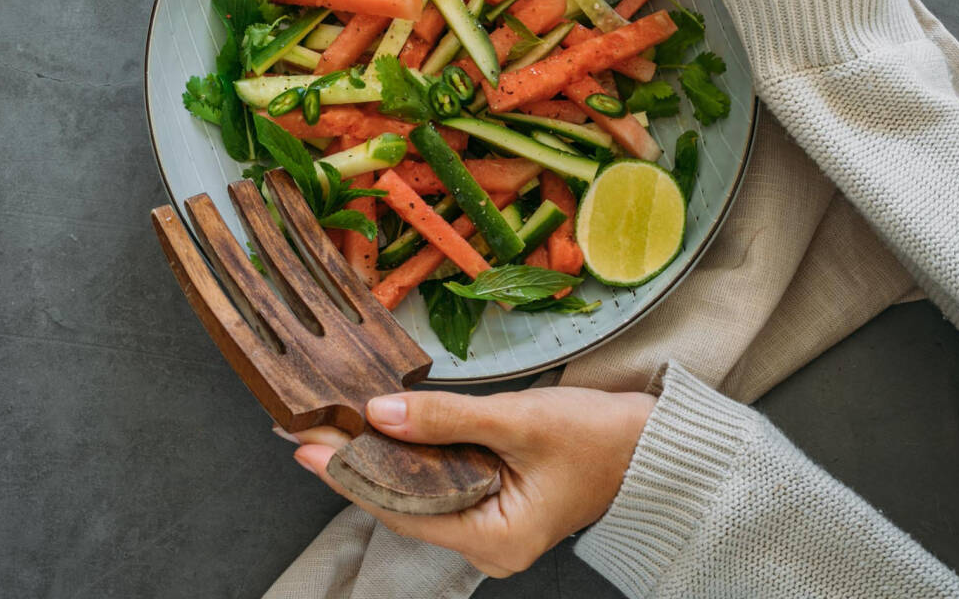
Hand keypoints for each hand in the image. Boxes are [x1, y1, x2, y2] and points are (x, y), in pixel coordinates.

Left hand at [285, 387, 654, 576]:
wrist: (653, 444)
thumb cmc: (600, 437)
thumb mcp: (519, 421)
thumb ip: (446, 419)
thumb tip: (379, 413)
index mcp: (494, 540)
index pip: (401, 508)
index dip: (350, 474)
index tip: (305, 444)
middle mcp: (486, 544)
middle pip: (403, 503)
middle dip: (355, 464)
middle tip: (305, 428)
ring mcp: (490, 525)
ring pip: (418, 491)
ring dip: (378, 456)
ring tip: (329, 426)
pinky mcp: (493, 501)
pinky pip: (439, 481)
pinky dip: (410, 454)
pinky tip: (380, 430)